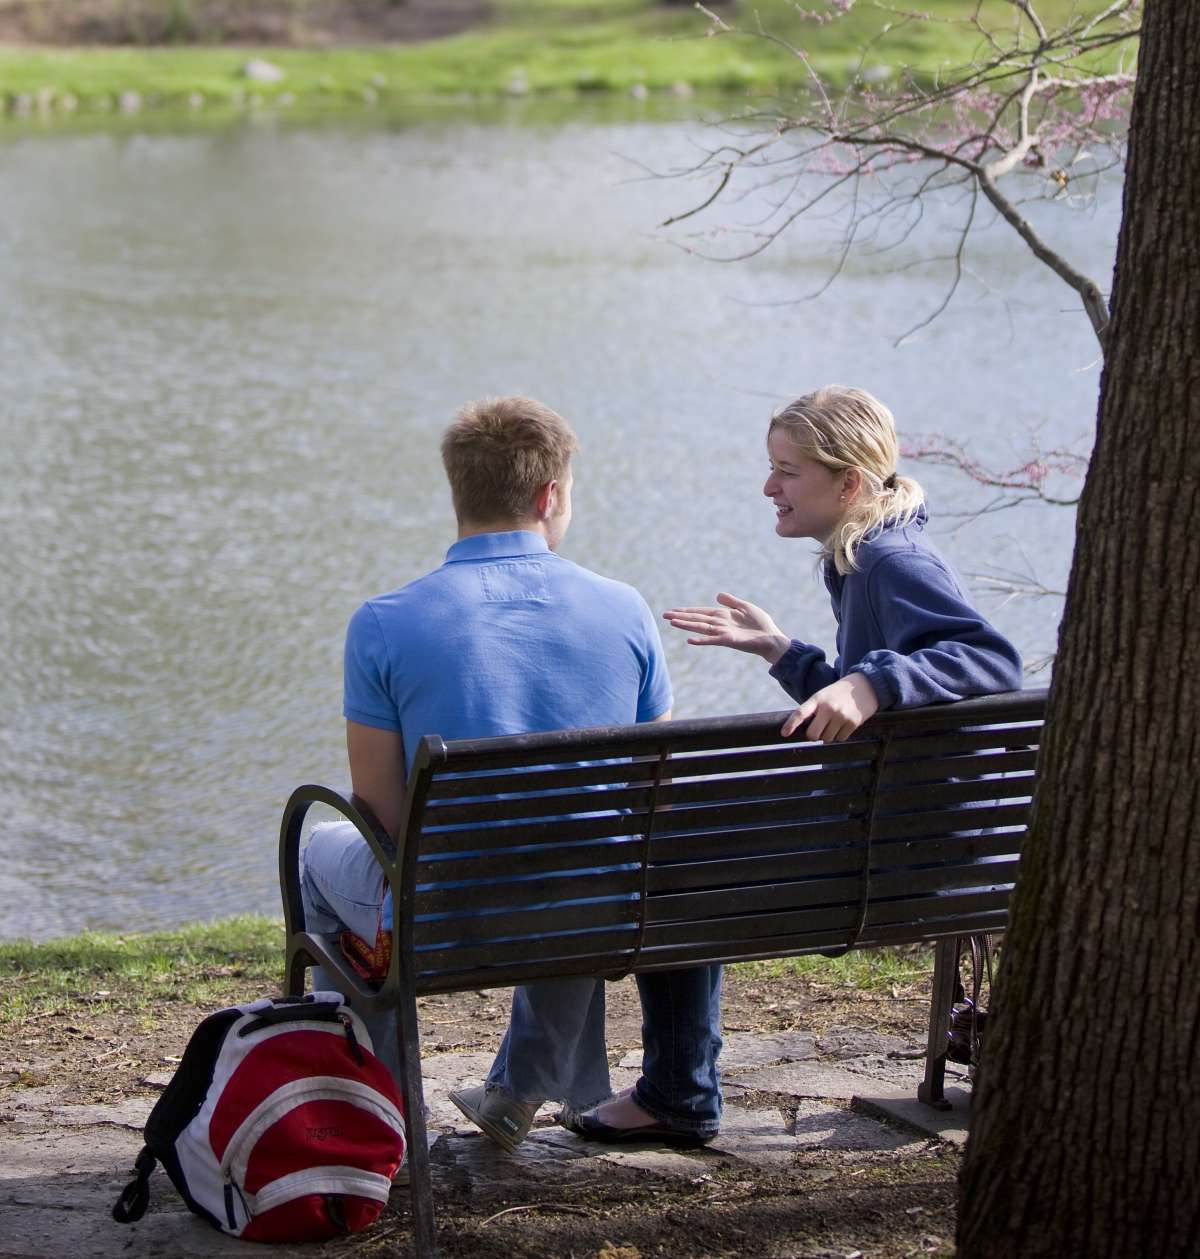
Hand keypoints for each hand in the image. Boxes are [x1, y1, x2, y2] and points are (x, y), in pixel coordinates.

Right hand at [663, 593, 790, 661]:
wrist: (772, 638)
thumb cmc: (761, 623)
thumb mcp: (745, 607)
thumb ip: (731, 601)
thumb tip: (717, 595)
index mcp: (723, 615)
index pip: (701, 612)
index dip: (687, 610)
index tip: (673, 610)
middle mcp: (720, 623)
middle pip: (697, 618)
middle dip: (681, 617)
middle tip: (664, 615)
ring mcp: (723, 632)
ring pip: (701, 627)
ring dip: (686, 625)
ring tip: (672, 623)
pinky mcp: (729, 640)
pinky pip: (712, 640)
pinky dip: (701, 640)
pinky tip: (690, 640)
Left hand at [781, 672, 879, 741]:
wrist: (865, 685)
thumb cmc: (840, 692)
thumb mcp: (824, 694)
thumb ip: (814, 709)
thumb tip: (804, 729)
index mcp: (818, 699)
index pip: (800, 713)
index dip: (791, 724)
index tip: (784, 733)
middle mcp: (828, 708)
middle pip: (813, 734)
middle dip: (814, 735)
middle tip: (818, 730)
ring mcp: (841, 716)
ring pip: (827, 739)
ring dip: (829, 735)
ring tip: (834, 723)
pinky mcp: (853, 723)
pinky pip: (841, 739)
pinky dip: (840, 735)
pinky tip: (844, 724)